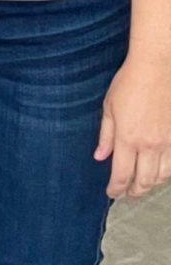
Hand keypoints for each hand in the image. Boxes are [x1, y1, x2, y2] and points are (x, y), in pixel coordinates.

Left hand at [96, 55, 170, 198]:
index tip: (111, 193)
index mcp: (127, 138)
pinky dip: (165, 174)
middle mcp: (149, 146)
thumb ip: (105, 135)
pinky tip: (158, 173)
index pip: (121, 174)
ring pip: (161, 177)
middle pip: (144, 181)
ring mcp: (167, 143)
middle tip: (126, 194)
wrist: (157, 70)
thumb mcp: (108, 108)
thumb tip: (100, 156)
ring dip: (150, 185)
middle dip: (134, 191)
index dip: (116, 187)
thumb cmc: (128, 84)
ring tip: (141, 186)